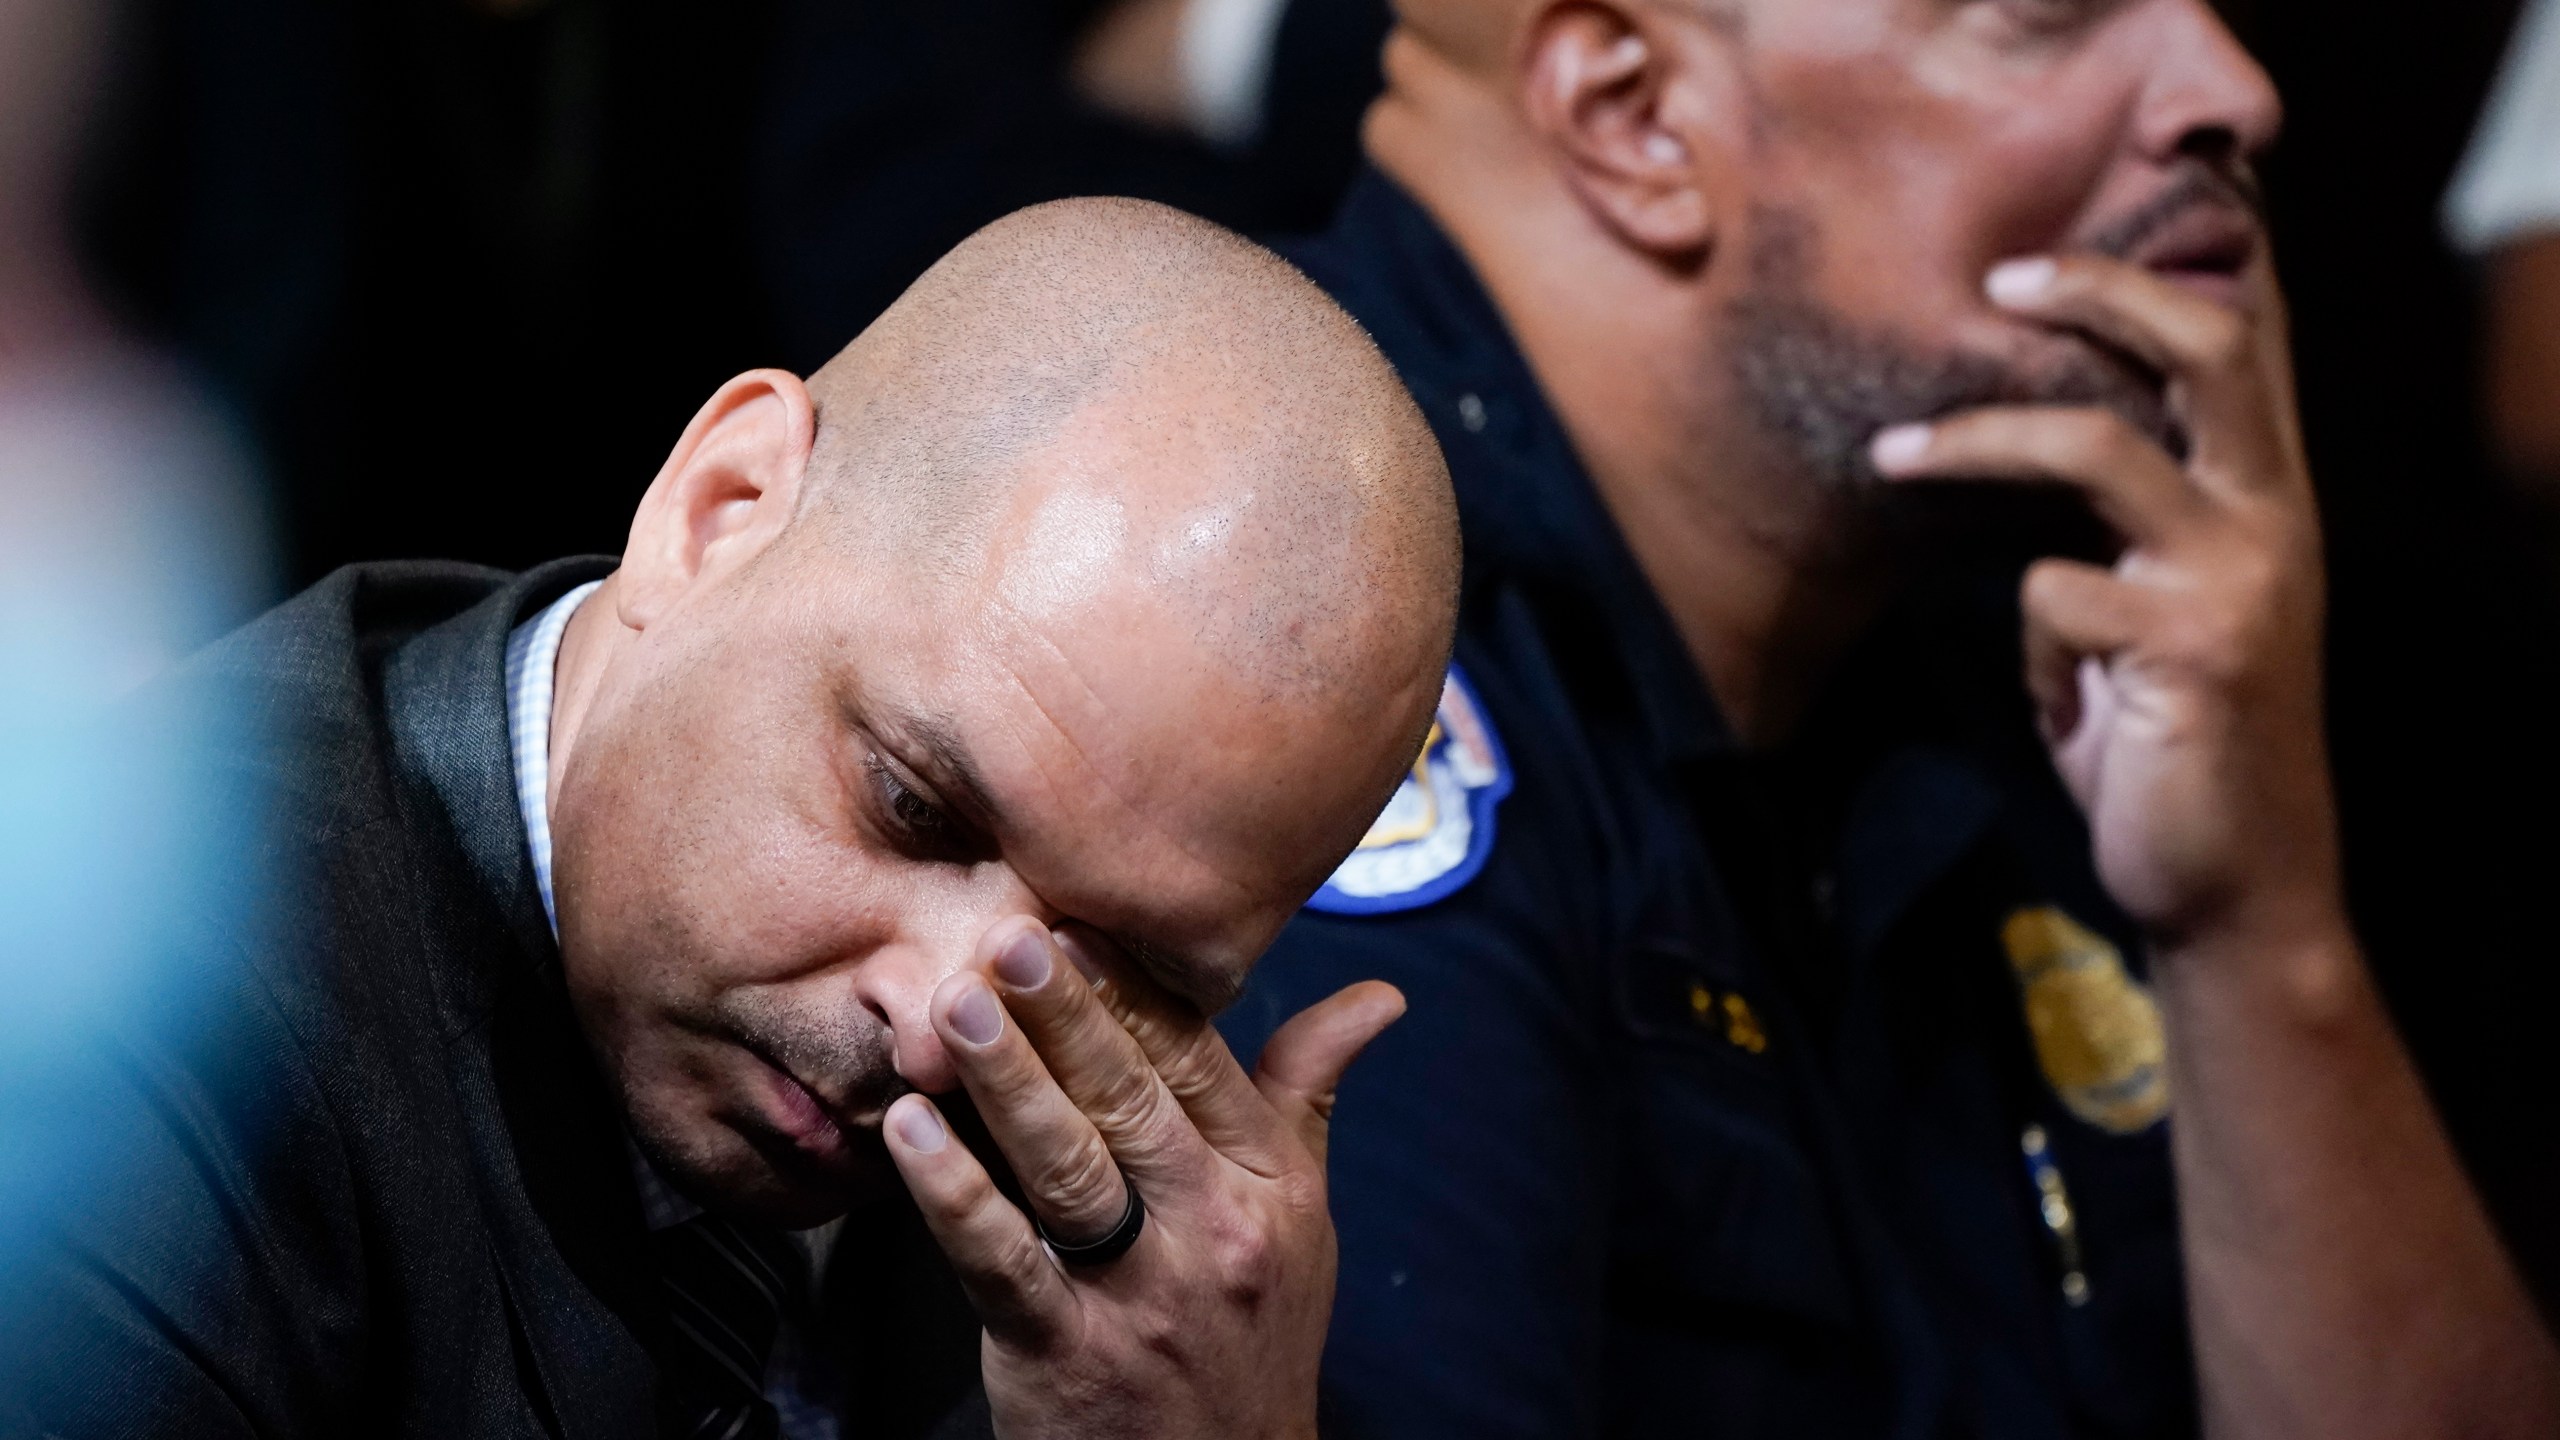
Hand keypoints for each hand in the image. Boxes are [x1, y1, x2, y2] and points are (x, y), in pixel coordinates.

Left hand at [882, 915, 1404, 1439]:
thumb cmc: (1255, 1333)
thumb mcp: (1302, 1215)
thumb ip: (1309, 1094)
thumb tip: (1376, 998)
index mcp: (1269, 1183)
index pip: (1199, 1063)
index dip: (1133, 988)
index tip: (1078, 916)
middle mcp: (1214, 1231)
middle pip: (1132, 1101)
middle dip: (1066, 1012)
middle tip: (1008, 935)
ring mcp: (1140, 1295)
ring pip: (1068, 1168)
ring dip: (1006, 1080)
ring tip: (953, 1006)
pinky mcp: (1065, 1353)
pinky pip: (1003, 1261)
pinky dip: (953, 1193)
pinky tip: (911, 1131)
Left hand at [1869, 254, 2344, 952]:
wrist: (2229, 888)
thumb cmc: (2169, 743)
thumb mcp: (2144, 618)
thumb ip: (2106, 538)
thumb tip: (2000, 454)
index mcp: (2261, 500)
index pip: (2243, 348)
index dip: (2178, 268)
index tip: (2084, 224)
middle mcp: (2269, 518)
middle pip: (2205, 348)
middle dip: (2103, 288)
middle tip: (2003, 273)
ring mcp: (2236, 578)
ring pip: (2099, 449)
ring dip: (1979, 439)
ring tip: (1892, 450)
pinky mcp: (2192, 648)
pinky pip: (2054, 596)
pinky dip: (2029, 644)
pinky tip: (2059, 704)